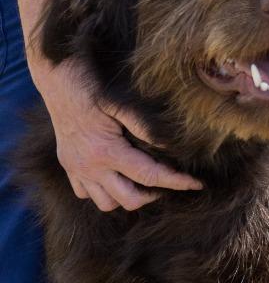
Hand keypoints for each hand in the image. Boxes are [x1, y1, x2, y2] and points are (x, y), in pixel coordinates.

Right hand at [33, 58, 202, 211]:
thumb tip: (170, 148)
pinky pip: (85, 193)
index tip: (197, 184)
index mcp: (105, 151)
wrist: (58, 78)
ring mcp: (76, 169)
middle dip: (153, 195)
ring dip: (127, 197)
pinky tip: (116, 177)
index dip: (176, 182)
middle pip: (129, 200)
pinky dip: (103, 191)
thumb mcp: (121, 105)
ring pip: (106, 203)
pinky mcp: (68, 166)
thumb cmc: (92, 88)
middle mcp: (89, 166)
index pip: (149, 176)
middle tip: (167, 180)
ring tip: (142, 181)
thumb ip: (145, 128)